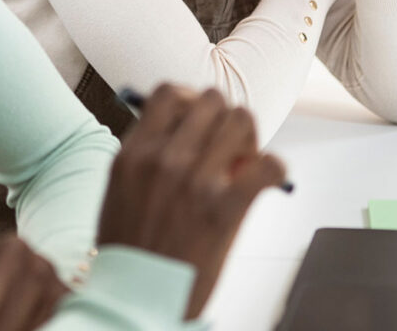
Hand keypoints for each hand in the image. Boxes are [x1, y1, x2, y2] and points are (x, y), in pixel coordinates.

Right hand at [96, 85, 286, 318]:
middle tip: (228, 146)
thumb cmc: (130, 254)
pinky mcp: (224, 208)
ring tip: (244, 165)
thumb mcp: (121, 193)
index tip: (199, 121)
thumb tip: (189, 129)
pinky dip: (275, 169)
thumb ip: (148, 156)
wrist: (133, 303)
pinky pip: (269, 164)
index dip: (191, 101)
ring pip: (241, 119)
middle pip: (211, 100)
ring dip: (248, 138)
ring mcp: (194, 181)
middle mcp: (163, 159)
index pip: (169, 93)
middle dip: (224, 118)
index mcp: (133, 154)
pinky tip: (268, 181)